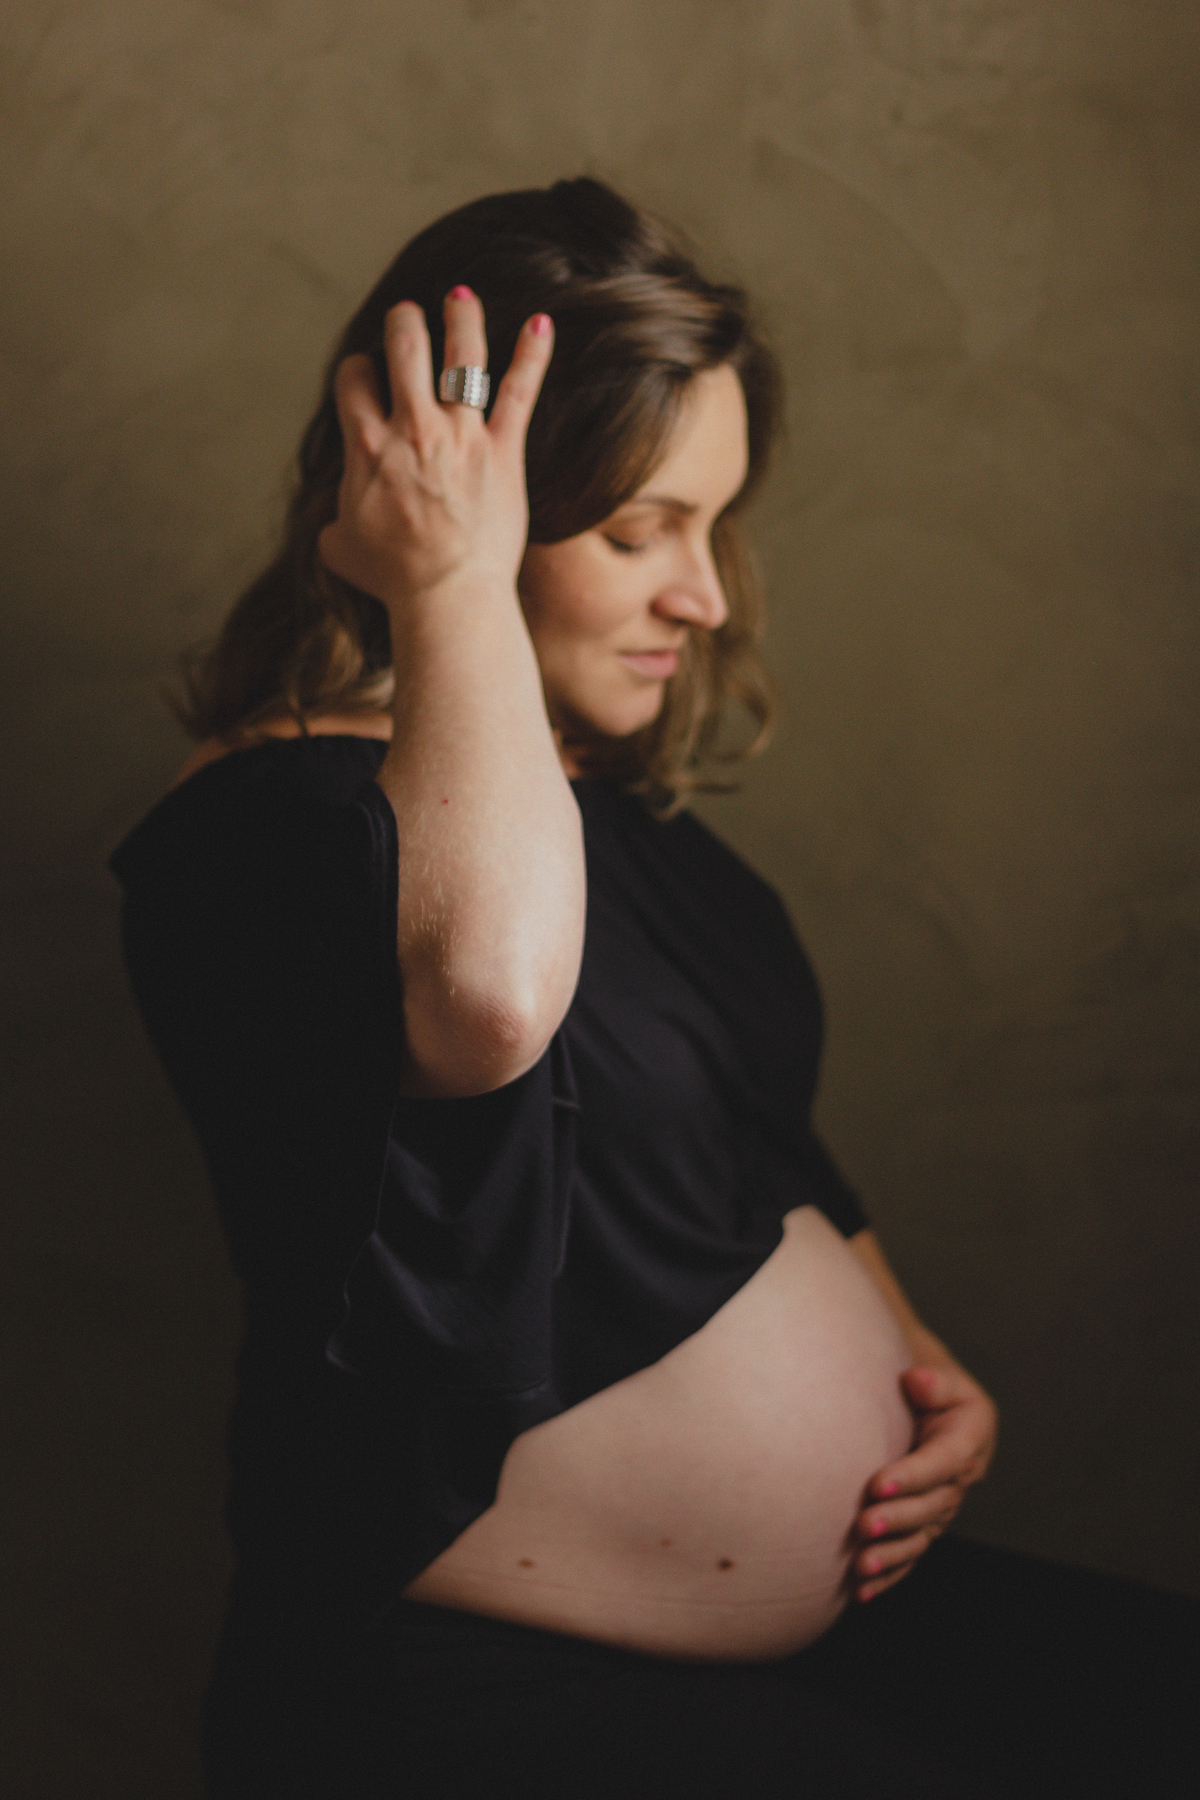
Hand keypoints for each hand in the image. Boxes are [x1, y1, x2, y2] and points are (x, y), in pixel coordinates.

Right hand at [318, 288, 553, 606]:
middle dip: (404, 323)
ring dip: (461, 318)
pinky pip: (520, 391)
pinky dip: (533, 353)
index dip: (358, 370)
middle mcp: (413, 428)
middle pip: (404, 348)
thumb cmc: (393, 579)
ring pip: (462, 356)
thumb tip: (332, 525)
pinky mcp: (504, 452)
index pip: (355, 380)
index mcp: (366, 445)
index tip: (365, 373)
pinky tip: (541, 322)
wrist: (448, 596)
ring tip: (461, 296)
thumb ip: (333, 522)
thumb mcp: (341, 548)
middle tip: (407, 314)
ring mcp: (462, 436)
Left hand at [851, 1362, 997, 1601]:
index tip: (877, 1484)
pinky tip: (861, 1592)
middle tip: (864, 1525)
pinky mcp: (922, 1528)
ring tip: (861, 1566)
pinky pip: (908, 1557)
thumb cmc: (929, 1386)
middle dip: (897, 1519)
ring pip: (918, 1539)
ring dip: (891, 1555)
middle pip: (929, 1507)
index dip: (911, 1476)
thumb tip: (915, 1380)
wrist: (928, 1405)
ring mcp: (940, 1510)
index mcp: (966, 1443)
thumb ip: (933, 1380)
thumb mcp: (942, 1376)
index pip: (940, 1463)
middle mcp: (956, 1483)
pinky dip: (887, 1576)